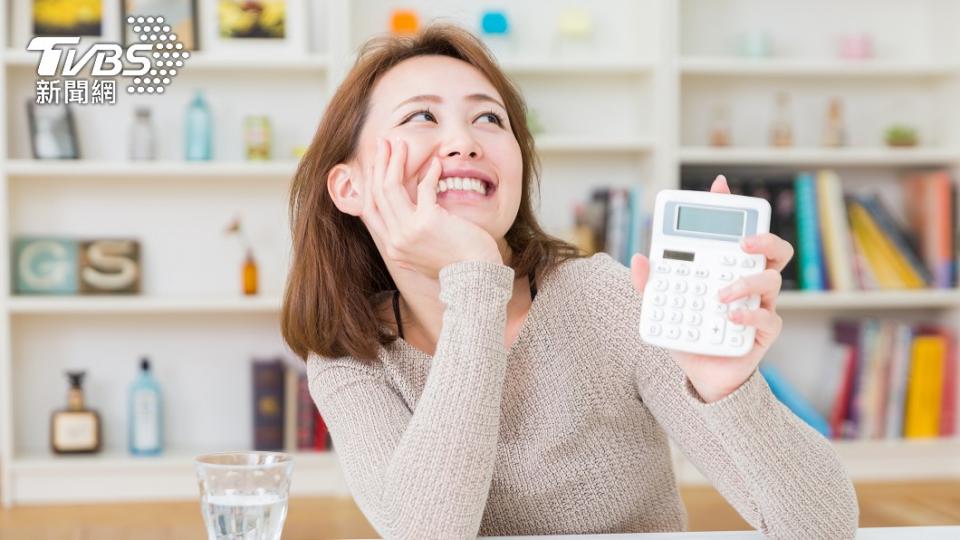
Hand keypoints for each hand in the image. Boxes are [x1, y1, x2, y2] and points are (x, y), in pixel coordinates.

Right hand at [359, 137, 501, 278]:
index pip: (370, 210)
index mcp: (393, 248)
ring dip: (394, 162)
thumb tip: (412, 212)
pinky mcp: (427, 222)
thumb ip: (413, 235)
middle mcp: (395, 241)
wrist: (477, 277)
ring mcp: (408, 232)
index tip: (375, 163)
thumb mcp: (426, 253)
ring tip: (400, 143)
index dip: (370, 183)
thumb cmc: (459, 263)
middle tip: (383, 143)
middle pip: (376, 194)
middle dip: (378, 164)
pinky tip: (436, 164)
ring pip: (390, 188)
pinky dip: (429, 174)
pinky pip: (423, 189)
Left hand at [630, 175, 794, 402]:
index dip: (730, 205)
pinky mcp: (764, 331)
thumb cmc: (687, 334)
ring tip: (719, 295)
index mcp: (727, 268)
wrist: (700, 375)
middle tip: (742, 243)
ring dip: (745, 283)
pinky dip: (748, 315)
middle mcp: (749, 282)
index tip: (719, 185)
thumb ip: (649, 284)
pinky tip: (728, 317)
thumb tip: (639, 259)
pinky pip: (768, 316)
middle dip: (764, 238)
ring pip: (772, 280)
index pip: (734, 231)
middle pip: (774, 250)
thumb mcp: (660, 308)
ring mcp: (760, 304)